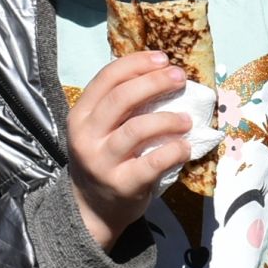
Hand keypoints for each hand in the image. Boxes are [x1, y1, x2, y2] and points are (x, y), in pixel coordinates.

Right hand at [65, 51, 191, 251]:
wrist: (93, 208)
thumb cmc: (105, 159)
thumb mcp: (99, 129)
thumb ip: (120, 106)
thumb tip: (161, 72)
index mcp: (80, 115)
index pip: (107, 78)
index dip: (137, 63)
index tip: (163, 58)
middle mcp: (86, 136)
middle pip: (121, 98)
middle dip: (154, 82)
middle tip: (179, 78)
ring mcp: (102, 162)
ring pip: (137, 128)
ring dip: (168, 119)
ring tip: (187, 119)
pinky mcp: (122, 185)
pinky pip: (153, 163)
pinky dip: (174, 151)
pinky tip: (185, 148)